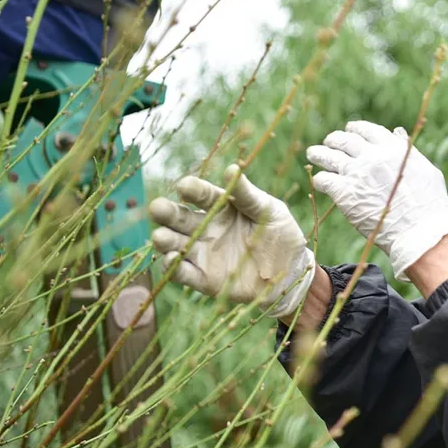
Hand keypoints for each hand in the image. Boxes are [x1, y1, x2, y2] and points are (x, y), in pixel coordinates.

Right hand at [147, 164, 314, 317]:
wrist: (291, 272)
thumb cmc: (281, 234)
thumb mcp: (269, 210)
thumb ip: (248, 194)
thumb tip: (232, 168)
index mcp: (222, 206)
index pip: (202, 194)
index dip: (192, 190)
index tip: (184, 186)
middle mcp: (207, 228)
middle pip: (180, 218)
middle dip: (167, 213)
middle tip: (156, 208)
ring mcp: (203, 253)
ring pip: (176, 244)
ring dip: (165, 240)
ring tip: (160, 236)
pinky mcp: (204, 279)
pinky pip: (183, 273)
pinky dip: (174, 267)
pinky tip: (171, 259)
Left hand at [306, 120, 447, 279]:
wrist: (419, 231)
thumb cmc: (429, 204)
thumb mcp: (425, 168)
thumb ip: (407, 149)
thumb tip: (396, 132)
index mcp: (392, 148)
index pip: (368, 130)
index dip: (357, 128)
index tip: (351, 129)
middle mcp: (372, 157)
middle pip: (346, 141)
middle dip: (336, 139)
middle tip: (330, 141)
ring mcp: (356, 174)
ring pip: (330, 157)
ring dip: (319, 153)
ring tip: (313, 153)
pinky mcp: (344, 194)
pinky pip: (326, 181)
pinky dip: (321, 179)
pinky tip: (320, 181)